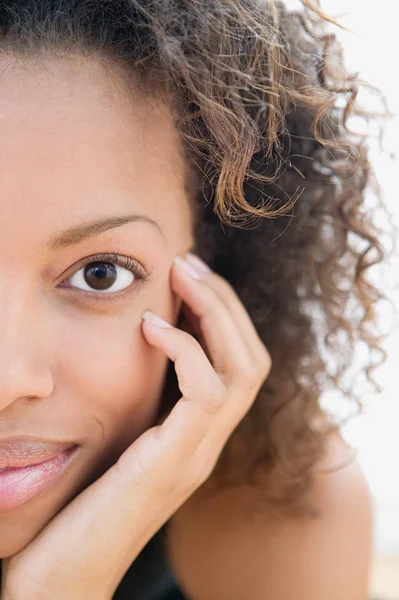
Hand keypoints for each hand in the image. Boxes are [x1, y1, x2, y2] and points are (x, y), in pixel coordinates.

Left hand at [1, 252, 270, 599]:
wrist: (62, 573)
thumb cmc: (82, 502)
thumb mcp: (121, 437)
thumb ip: (144, 402)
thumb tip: (140, 346)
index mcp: (198, 434)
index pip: (240, 364)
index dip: (223, 314)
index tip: (189, 276)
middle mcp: (209, 443)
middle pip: (253, 358)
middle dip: (225, 302)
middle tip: (189, 261)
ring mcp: (197, 455)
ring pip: (243, 369)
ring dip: (216, 313)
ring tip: (182, 275)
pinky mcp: (174, 463)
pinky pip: (205, 392)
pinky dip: (185, 348)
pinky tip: (151, 325)